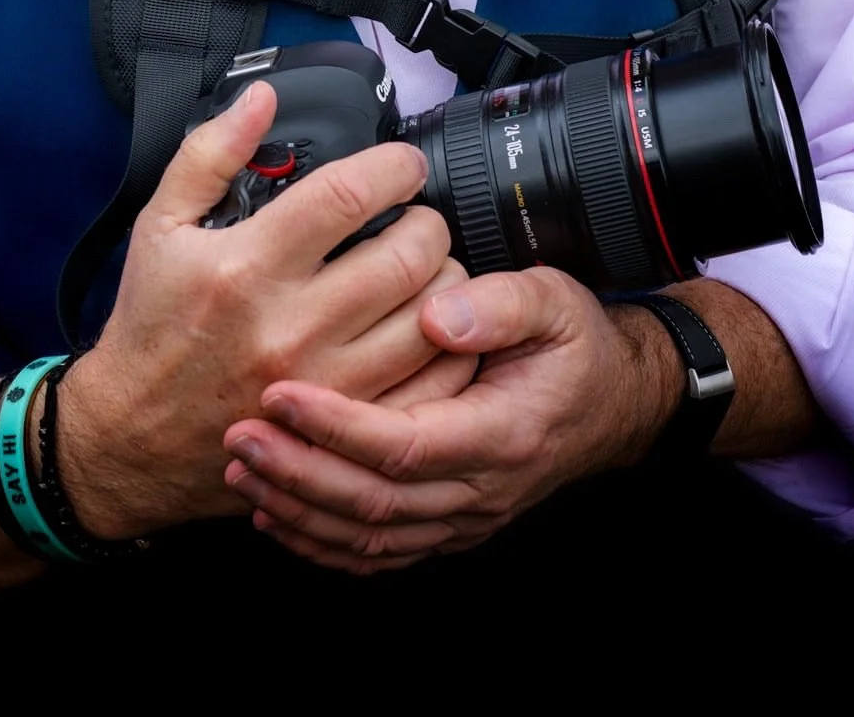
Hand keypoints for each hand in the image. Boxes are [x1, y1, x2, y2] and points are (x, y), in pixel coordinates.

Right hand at [60, 78, 464, 537]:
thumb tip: (259, 97)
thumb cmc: (148, 328)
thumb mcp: (159, 225)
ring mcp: (323, 383)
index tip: (403, 164)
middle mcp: (290, 324)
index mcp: (247, 265)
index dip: (393, 167)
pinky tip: (430, 327)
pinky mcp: (342, 428)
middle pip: (405, 257)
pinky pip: (428, 387)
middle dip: (429, 222)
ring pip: (428, 321)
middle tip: (420, 216)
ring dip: (444, 282)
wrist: (129, 437)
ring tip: (428, 267)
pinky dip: (445, 351)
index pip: (348, 196)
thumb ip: (209, 152)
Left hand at [221, 267, 679, 572]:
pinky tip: (277, 514)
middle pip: (376, 503)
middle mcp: (479, 489)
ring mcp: (463, 516)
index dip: (337, 426)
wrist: (613, 401)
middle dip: (299, 473)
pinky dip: (322, 541)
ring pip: (370, 537)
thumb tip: (439, 315)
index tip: (282, 394)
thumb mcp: (555, 303)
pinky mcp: (446, 524)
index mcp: (501, 433)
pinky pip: (378, 551)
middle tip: (240, 436)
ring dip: (300, 509)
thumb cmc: (576, 345)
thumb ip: (499, 304)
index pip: (405, 445)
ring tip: (243, 469)